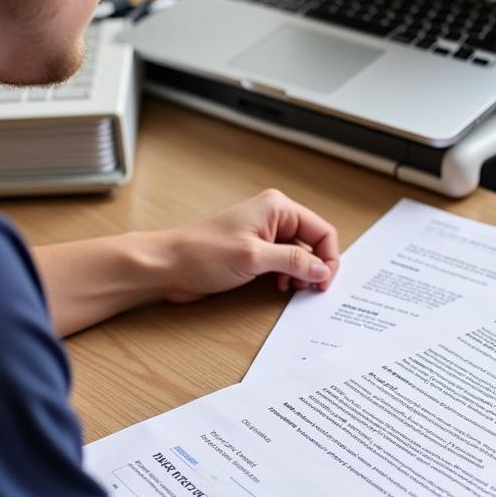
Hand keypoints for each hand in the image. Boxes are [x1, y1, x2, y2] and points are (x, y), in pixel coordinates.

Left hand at [156, 189, 338, 303]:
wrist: (167, 265)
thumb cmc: (201, 253)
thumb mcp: (254, 258)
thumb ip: (293, 262)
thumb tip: (322, 269)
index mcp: (277, 208)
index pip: (322, 230)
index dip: (329, 257)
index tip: (324, 282)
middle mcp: (273, 217)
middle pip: (313, 242)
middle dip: (315, 267)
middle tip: (311, 289)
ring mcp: (263, 234)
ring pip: (299, 254)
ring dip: (301, 273)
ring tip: (292, 288)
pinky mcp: (254, 251)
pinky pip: (283, 262)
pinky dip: (287, 276)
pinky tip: (279, 286)